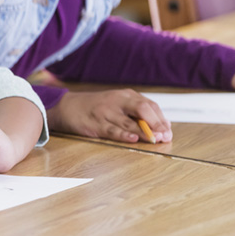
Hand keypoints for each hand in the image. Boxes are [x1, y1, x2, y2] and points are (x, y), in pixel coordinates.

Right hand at [46, 89, 170, 143]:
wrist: (66, 107)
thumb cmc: (96, 107)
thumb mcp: (117, 104)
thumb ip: (135, 112)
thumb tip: (160, 128)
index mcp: (125, 95)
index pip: (149, 105)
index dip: (161, 119)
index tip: (168, 132)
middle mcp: (117, 101)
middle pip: (142, 109)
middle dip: (156, 124)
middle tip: (165, 137)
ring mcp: (106, 112)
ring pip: (129, 122)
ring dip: (144, 132)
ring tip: (155, 140)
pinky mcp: (96, 124)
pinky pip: (112, 130)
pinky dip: (124, 134)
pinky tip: (133, 139)